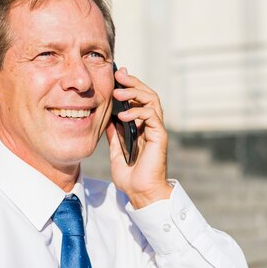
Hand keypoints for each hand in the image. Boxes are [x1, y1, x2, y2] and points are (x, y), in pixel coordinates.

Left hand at [105, 67, 172, 207]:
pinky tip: (122, 115)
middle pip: (147, 94)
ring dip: (135, 93)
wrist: (140, 192)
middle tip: (119, 75)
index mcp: (142, 126)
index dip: (130, 86)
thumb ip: (114, 134)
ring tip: (118, 93)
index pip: (139, 99)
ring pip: (152, 100)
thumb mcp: (116, 150)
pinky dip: (137, 112)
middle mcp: (151, 125)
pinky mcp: (159, 136)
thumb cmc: (131, 175)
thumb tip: (107, 118)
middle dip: (133, 82)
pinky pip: (151, 116)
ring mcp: (156, 130)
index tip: (117, 76)